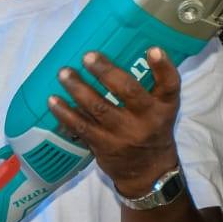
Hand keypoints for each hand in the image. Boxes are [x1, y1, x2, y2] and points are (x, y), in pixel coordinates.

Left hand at [50, 47, 181, 198]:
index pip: (170, 85)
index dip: (163, 67)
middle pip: (128, 92)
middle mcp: (146, 119)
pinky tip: (52, 100)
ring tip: (64, 73)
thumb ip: (150, 86)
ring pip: (99, 108)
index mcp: (164, 107)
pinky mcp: (103, 145)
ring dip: (78, 89)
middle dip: (106, 72)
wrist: (148, 172)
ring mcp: (123, 134)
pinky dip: (64, 112)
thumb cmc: (151, 129)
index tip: (152, 49)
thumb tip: (122, 49)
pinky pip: (81, 126)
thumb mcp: (161, 109)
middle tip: (87, 56)